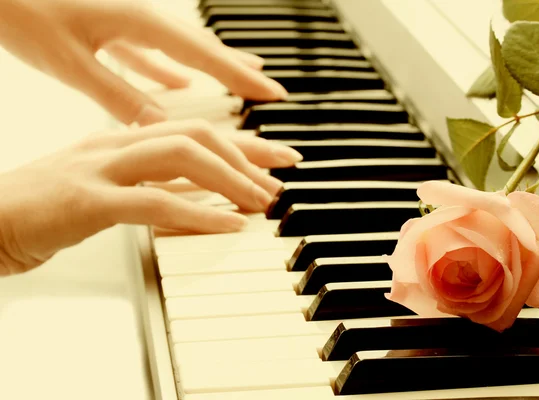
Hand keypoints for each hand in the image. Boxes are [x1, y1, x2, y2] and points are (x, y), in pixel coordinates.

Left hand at [0, 0, 287, 125]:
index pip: (204, 55)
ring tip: (244, 77)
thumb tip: (161, 127)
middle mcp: (140, 17)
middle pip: (204, 49)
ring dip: (215, 65)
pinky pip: (152, 51)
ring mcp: (126, 21)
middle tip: (272, 90)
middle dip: (240, 71)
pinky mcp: (109, 27)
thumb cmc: (20, 13)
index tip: (272, 94)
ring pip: (182, 48)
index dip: (241, 77)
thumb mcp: (71, 63)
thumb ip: (119, 95)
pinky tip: (182, 81)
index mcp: (138, 22)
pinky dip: (172, 67)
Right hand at [0, 120, 301, 275]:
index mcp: (120, 140)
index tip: (274, 157)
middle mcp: (114, 145)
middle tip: (280, 176)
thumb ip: (153, 187)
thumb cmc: (44, 209)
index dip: (240, 143)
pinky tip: (229, 224)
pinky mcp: (87, 202)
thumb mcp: (109, 190)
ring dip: (230, 179)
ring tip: (262, 200)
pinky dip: (199, 213)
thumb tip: (202, 195)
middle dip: (246, 154)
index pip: (193, 131)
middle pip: (195, 134)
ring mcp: (100, 169)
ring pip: (180, 157)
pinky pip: (154, 203)